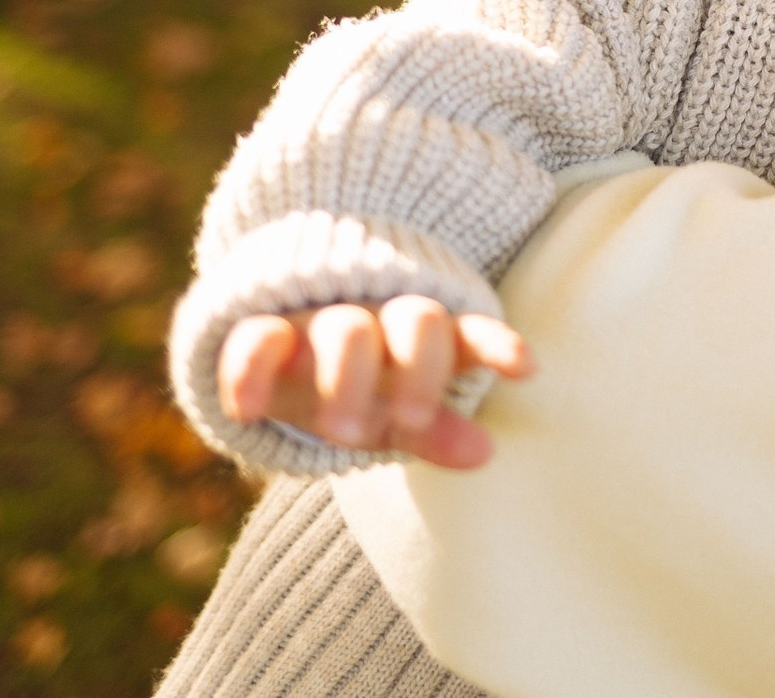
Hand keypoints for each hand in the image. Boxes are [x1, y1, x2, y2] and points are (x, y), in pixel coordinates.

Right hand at [216, 296, 534, 468]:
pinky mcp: (263, 332)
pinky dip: (251, 372)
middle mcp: (379, 320)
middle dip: (419, 372)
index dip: (497, 347)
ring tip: (342, 432)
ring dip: (348, 375)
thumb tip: (485, 454)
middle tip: (411, 420)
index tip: (526, 367)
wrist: (279, 339)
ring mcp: (322, 322)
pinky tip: (248, 409)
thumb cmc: (357, 385)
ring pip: (346, 330)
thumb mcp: (396, 411)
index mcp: (423, 336)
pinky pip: (257, 341)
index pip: (469, 335)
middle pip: (417, 324)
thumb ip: (436, 431)